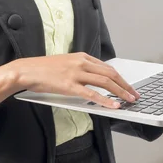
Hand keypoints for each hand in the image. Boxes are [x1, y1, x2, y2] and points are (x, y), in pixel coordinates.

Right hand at [11, 52, 139, 108]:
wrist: (26, 70)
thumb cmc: (44, 69)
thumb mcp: (66, 64)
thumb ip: (81, 69)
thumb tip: (96, 79)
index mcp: (82, 57)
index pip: (108, 67)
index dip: (121, 78)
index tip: (129, 86)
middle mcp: (82, 63)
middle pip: (111, 74)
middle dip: (125, 85)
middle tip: (135, 94)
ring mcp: (76, 74)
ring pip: (105, 82)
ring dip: (120, 92)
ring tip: (129, 100)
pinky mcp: (69, 85)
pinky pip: (91, 94)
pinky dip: (105, 100)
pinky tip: (113, 105)